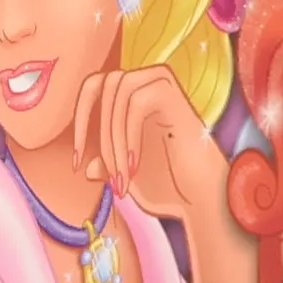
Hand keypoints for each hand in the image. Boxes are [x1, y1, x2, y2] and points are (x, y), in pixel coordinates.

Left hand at [72, 65, 223, 220]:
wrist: (205, 200)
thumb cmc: (168, 187)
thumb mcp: (123, 175)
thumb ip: (105, 164)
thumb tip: (88, 167)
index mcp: (134, 94)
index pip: (93, 85)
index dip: (80, 120)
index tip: (77, 163)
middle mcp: (148, 81)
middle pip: (103, 84)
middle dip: (100, 138)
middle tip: (111, 180)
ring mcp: (163, 83)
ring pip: (119, 89)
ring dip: (114, 140)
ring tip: (123, 177)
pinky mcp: (175, 93)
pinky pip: (138, 102)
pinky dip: (129, 136)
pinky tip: (134, 165)